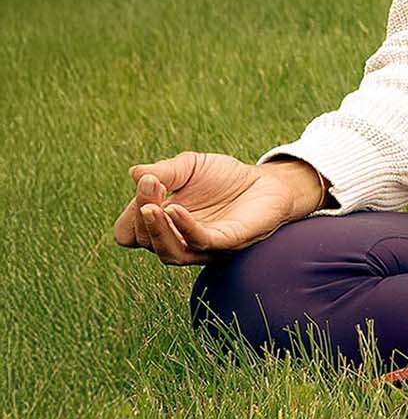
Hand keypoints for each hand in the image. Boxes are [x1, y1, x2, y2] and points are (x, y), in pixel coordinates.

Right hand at [113, 151, 318, 265]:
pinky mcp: (228, 242)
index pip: (130, 232)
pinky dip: (186, 227)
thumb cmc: (225, 178)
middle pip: (146, 240)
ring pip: (170, 253)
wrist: (266, 182)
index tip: (145, 182)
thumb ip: (165, 171)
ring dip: (157, 230)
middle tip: (150, 185)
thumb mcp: (190, 166)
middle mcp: (179, 241)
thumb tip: (135, 174)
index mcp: (164, 225)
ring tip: (151, 207)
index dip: (130, 213)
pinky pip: (201, 242)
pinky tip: (176, 209)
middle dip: (142, 212)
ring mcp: (203, 246)